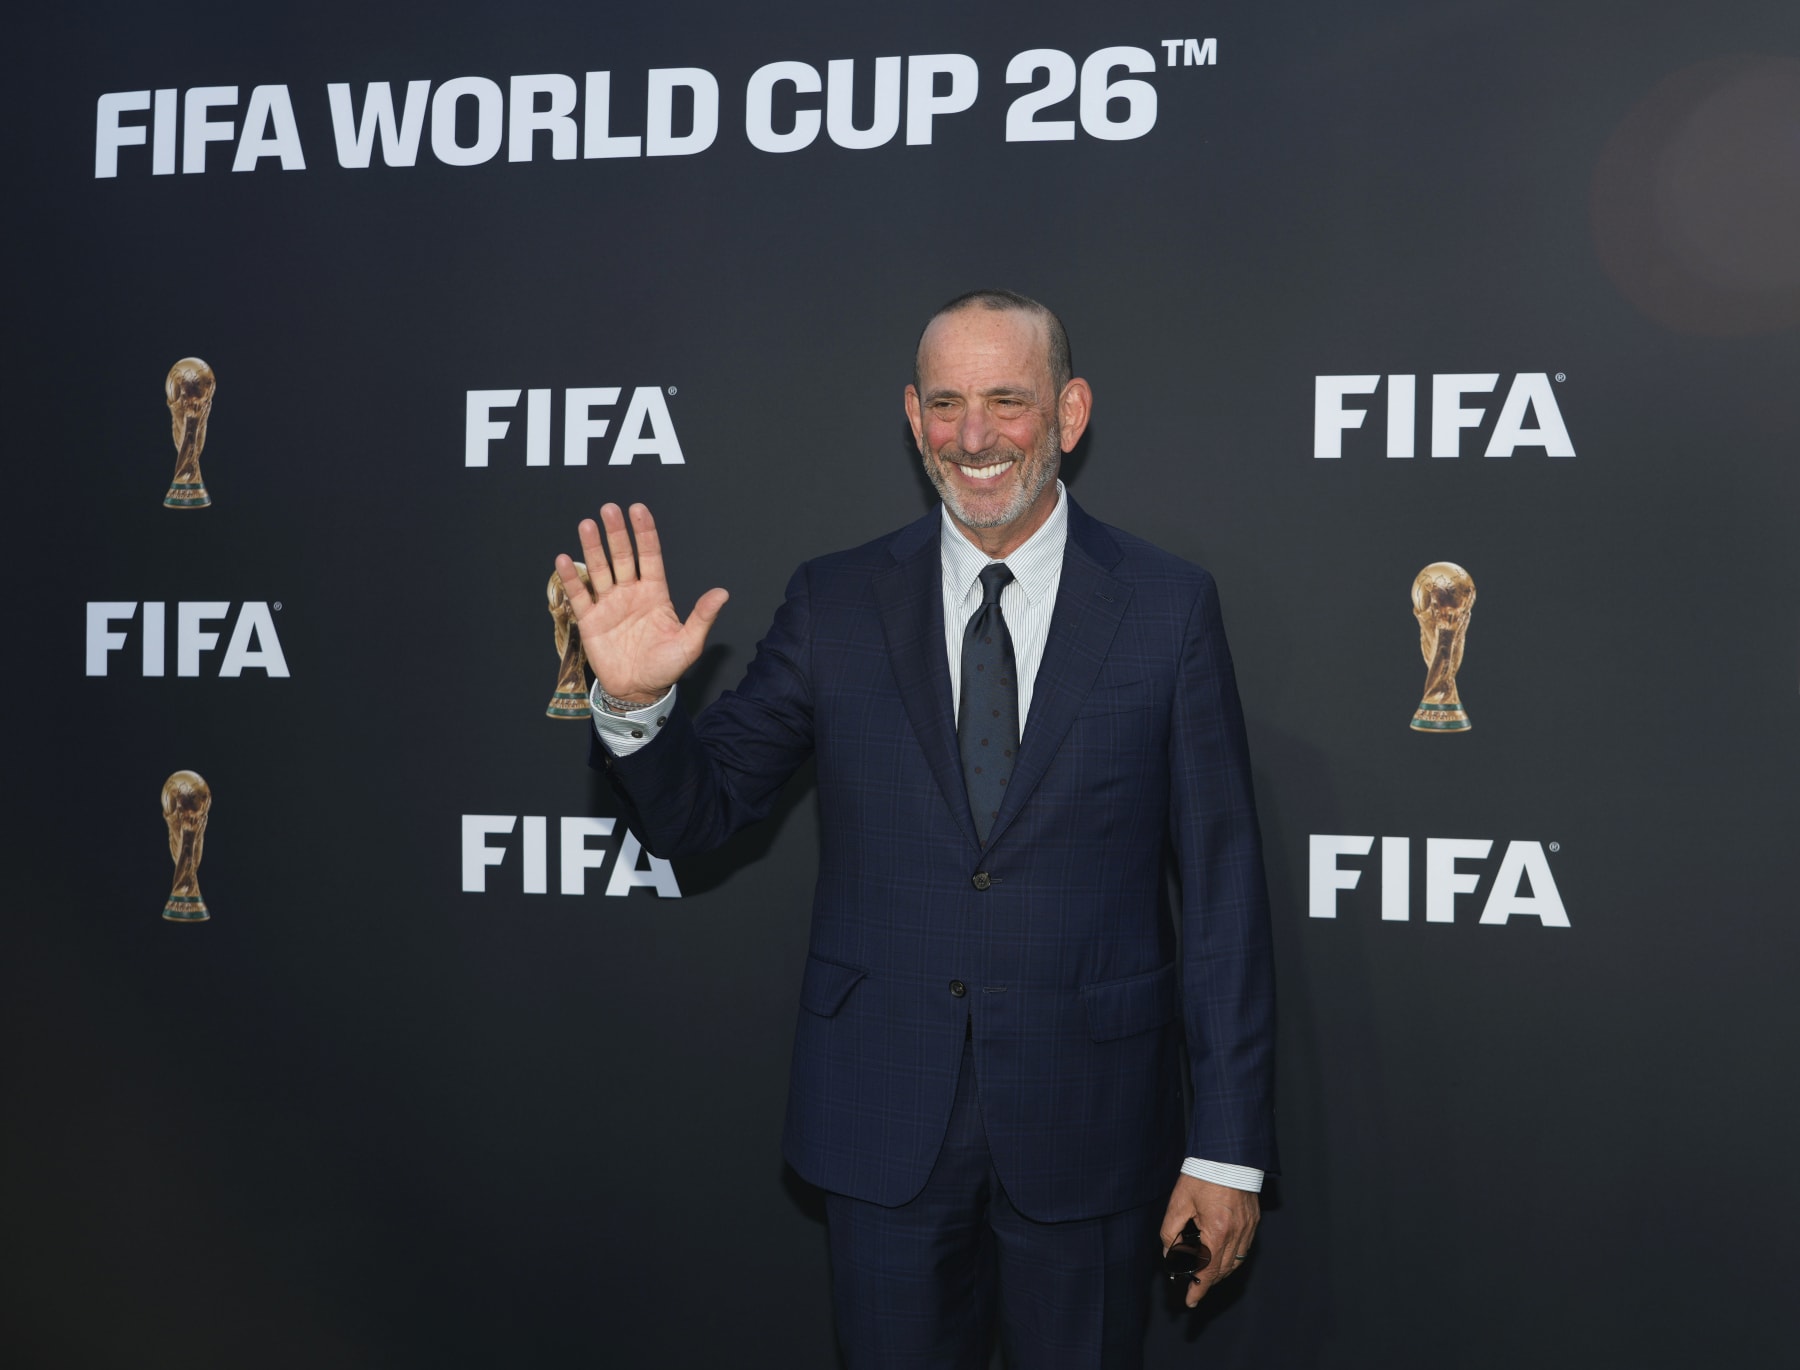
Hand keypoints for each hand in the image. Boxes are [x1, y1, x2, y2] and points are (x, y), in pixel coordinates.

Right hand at [554, 503, 728, 704]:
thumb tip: (722, 593)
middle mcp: (631, 593)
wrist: (638, 691)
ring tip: (587, 526)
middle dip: (616, 533)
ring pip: (599, 570)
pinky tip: (564, 560)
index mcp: (655, 594)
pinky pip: (579, 596)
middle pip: (622, 557)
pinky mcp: (590, 620)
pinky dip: (571, 579)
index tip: (638, 510)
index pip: (650, 557)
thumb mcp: (689, 644)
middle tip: (609, 510)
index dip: (645, 534)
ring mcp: (609, 604)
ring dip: (592, 548)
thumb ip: (702, 617)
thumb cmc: (665, 667)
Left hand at [1159, 1175, 1258, 1307]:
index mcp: (1217, 1230)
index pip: (1208, 1269)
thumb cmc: (1202, 1175)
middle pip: (1223, 1269)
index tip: (1191, 1301)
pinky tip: (1222, 1257)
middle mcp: (1237, 1233)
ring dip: (1221, 1272)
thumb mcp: (1179, 1202)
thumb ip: (1170, 1231)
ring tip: (1206, 1276)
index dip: (1199, 1288)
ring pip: (1236, 1261)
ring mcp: (1248, 1227)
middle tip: (1194, 1290)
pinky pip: (1244, 1248)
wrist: (1227, 1154)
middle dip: (1208, 1282)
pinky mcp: (1253, 1220)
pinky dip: (1233, 1258)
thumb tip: (1168, 1252)